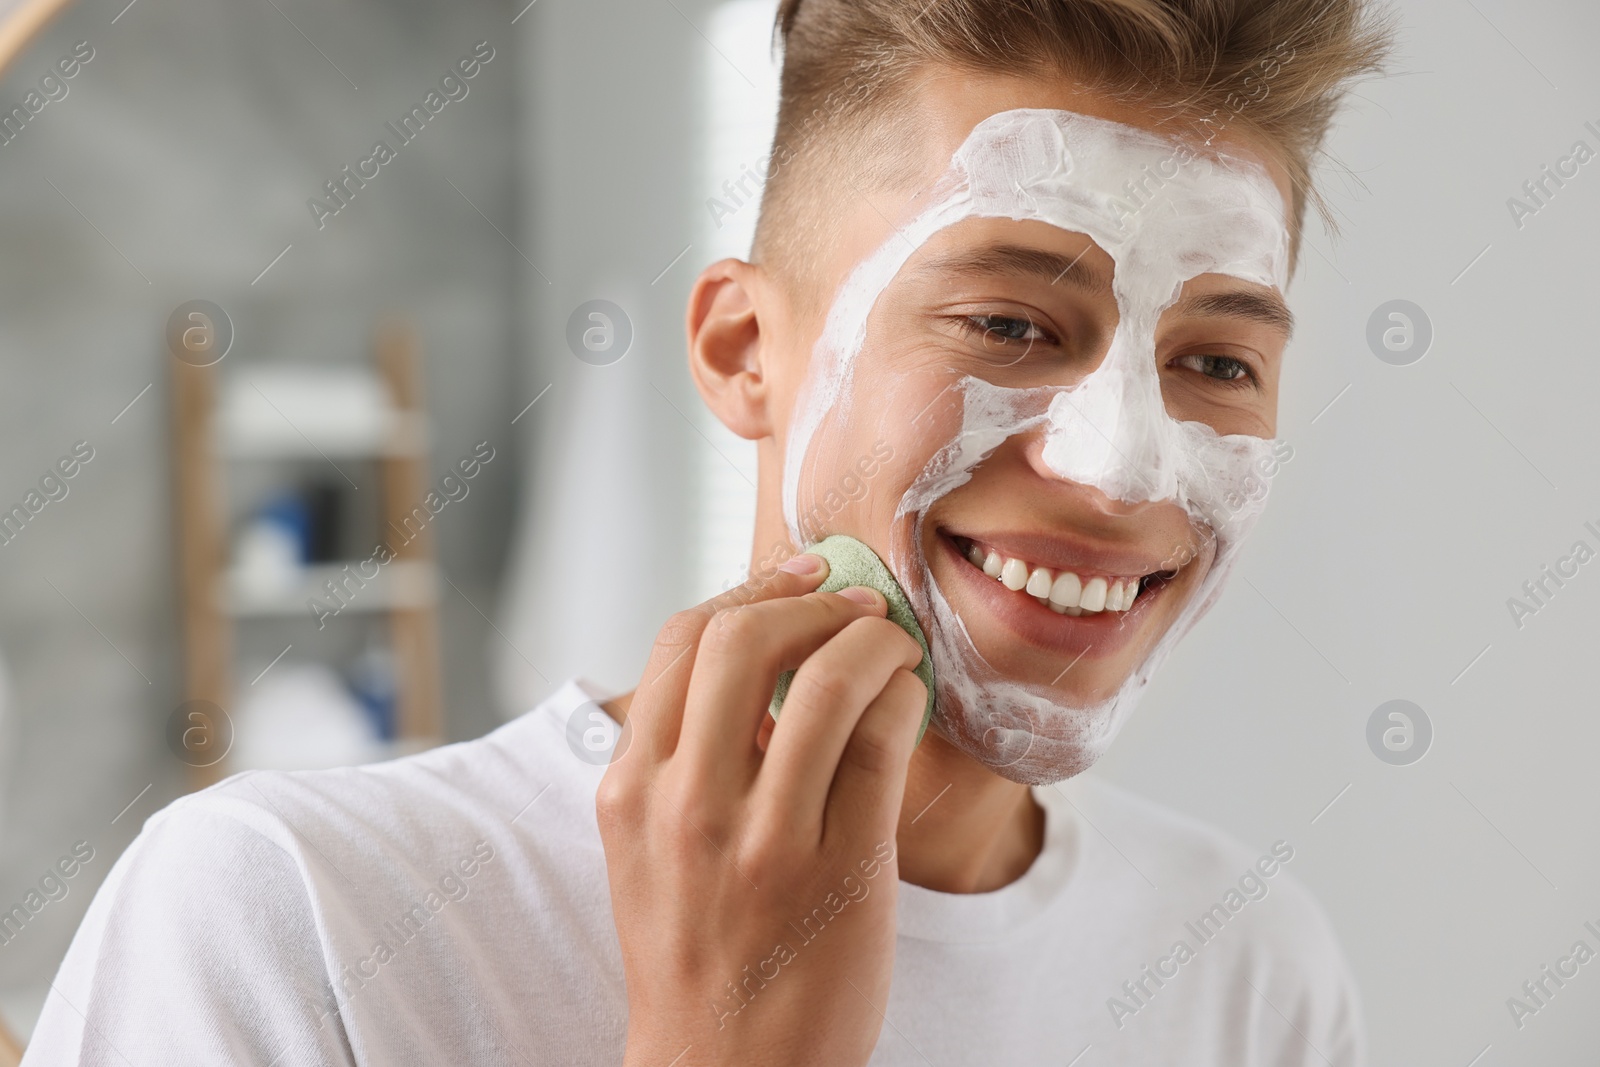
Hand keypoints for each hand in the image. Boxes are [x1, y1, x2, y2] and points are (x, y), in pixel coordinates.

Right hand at [598, 552, 926, 1066]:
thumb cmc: (696, 953)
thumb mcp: (648, 848)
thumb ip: (683, 756)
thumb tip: (762, 658)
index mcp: (631, 788)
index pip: (678, 640)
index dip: (748, 588)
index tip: (797, 578)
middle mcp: (684, 806)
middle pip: (743, 638)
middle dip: (809, 599)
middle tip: (852, 604)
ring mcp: (763, 841)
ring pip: (828, 680)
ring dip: (873, 640)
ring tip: (891, 646)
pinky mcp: (841, 872)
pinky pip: (882, 742)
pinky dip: (903, 696)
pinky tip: (908, 699)